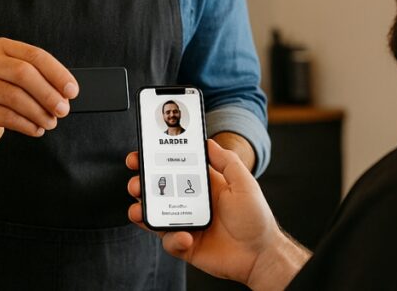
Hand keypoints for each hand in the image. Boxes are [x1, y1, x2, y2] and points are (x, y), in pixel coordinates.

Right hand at [0, 37, 78, 147]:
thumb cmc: (3, 94)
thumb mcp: (20, 79)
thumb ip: (42, 79)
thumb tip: (66, 93)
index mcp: (2, 47)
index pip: (35, 56)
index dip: (57, 73)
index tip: (72, 90)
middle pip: (23, 73)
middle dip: (48, 94)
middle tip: (63, 110)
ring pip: (14, 96)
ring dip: (38, 112)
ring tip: (50, 122)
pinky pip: (6, 116)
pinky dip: (26, 124)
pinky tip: (36, 129)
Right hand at [126, 140, 292, 287]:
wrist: (260, 254)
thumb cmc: (256, 218)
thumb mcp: (244, 183)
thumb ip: (226, 161)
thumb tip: (208, 142)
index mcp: (202, 184)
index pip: (173, 168)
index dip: (155, 161)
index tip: (141, 155)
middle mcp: (190, 202)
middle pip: (158, 190)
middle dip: (141, 184)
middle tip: (136, 183)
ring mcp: (185, 224)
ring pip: (155, 215)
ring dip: (143, 210)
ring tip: (140, 209)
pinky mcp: (185, 245)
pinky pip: (169, 241)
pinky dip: (172, 239)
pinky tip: (184, 236)